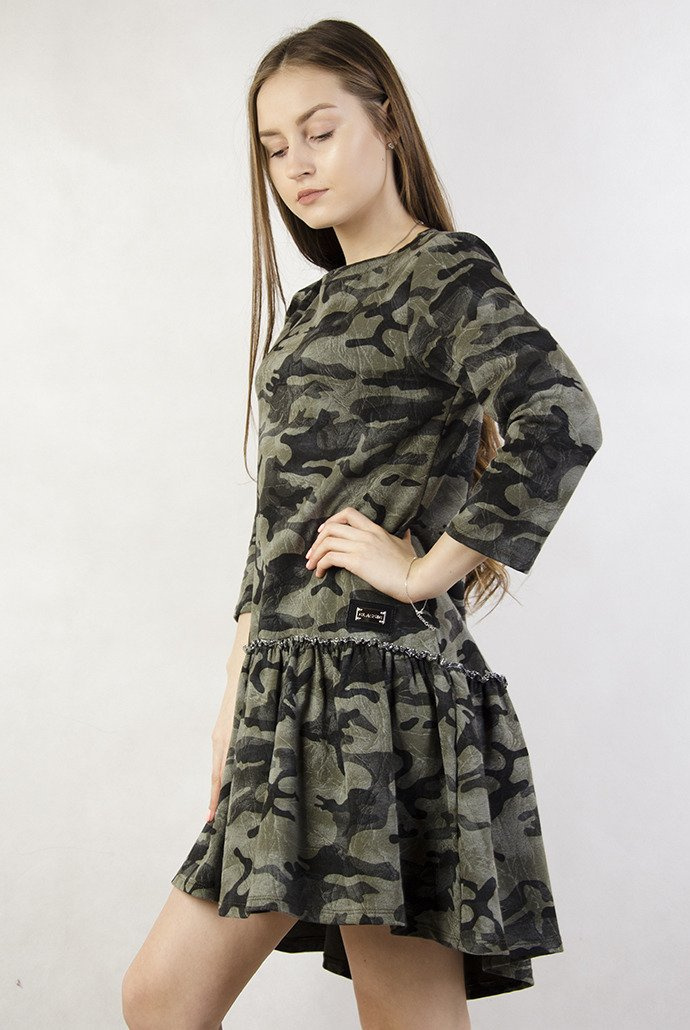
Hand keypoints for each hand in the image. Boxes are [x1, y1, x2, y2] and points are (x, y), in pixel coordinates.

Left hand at [304, 506, 427, 602]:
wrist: (416, 578)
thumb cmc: (412, 564)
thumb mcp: (405, 544)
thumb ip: (403, 536)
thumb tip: (406, 532)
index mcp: (374, 529)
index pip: (348, 513)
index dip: (331, 520)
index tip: (323, 532)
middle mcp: (365, 535)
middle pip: (331, 527)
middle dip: (317, 541)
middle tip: (312, 554)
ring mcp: (360, 547)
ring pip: (327, 542)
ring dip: (315, 554)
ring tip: (312, 566)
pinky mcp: (357, 562)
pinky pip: (330, 558)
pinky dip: (321, 564)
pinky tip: (321, 573)